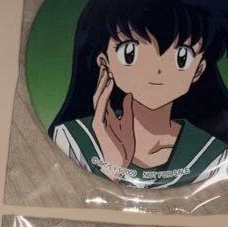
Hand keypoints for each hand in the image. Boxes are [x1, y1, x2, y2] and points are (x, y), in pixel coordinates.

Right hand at [92, 57, 134, 174]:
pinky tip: (109, 83)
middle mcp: (100, 117)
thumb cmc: (123, 147)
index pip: (104, 94)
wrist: (119, 164)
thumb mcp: (128, 123)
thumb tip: (130, 94)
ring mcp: (98, 121)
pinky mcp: (99, 126)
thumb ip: (127, 109)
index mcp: (106, 116)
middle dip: (101, 78)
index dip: (105, 81)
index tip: (109, 67)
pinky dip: (105, 93)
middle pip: (99, 93)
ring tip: (107, 69)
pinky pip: (101, 106)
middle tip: (104, 62)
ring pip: (98, 97)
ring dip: (102, 83)